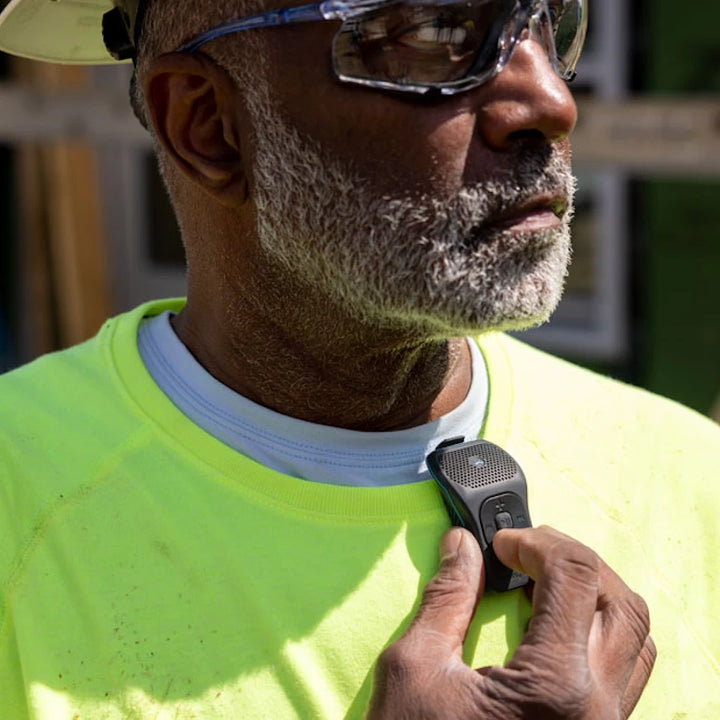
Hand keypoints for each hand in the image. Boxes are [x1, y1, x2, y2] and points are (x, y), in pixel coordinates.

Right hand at [367, 526, 655, 719]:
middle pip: (618, 599)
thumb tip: (463, 545)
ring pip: (634, 634)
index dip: (536, 542)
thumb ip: (447, 597)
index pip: (574, 576)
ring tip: (543, 583)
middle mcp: (597, 708)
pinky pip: (627, 668)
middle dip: (571, 560)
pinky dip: (599, 629)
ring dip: (594, 593)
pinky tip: (555, 625)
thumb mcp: (415, 667)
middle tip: (524, 552)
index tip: (501, 543)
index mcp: (554, 686)